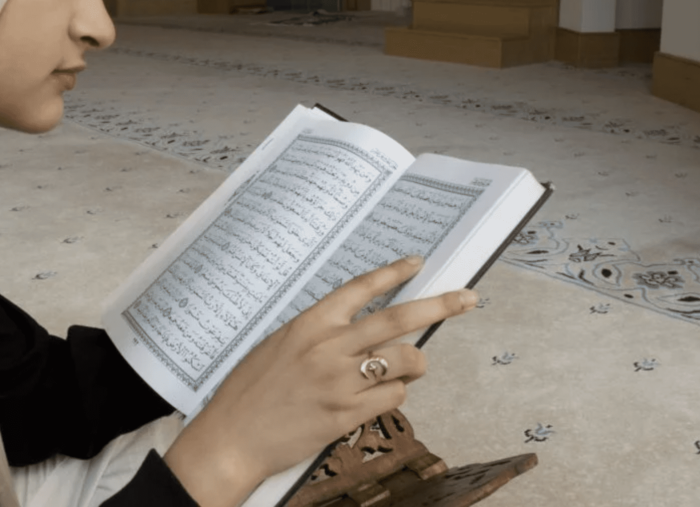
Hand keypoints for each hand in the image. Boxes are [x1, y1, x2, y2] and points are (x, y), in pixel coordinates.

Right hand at [163, 256, 478, 506]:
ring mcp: (340, 382)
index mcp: (310, 324)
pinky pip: (393, 397)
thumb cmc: (251, 390)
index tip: (417, 264)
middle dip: (440, 306)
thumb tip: (366, 331)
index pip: (361, 289)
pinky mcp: (347, 414)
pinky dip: (393, 394)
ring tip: (405, 369)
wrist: (232, 437)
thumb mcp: (281, 345)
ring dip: (414, 364)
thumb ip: (321, 334)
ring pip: (404, 361)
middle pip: (398, 319)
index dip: (393, 273)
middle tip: (467, 298)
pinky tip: (376, 397)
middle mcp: (329, 348)